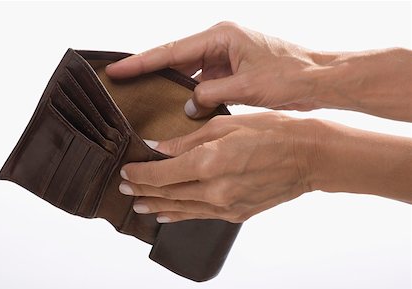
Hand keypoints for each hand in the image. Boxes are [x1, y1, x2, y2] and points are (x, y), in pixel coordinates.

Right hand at [106, 21, 319, 117]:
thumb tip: (187, 106)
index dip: (141, 62)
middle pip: (175, 58)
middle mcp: (219, 43)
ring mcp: (225, 57)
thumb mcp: (246, 86)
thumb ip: (211, 95)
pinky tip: (176, 106)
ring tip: (142, 97)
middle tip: (121, 82)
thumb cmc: (290, 75)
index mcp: (220, 37)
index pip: (172, 51)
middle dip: (149, 71)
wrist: (318, 79)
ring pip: (188, 71)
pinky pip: (202, 81)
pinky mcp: (231, 71)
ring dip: (170, 85)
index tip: (116, 68)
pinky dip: (190, 94)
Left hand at [118, 112, 317, 222]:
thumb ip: (187, 141)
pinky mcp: (236, 213)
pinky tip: (166, 214)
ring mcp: (225, 206)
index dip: (139, 174)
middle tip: (124, 188)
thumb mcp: (225, 125)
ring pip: (180, 209)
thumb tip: (159, 148)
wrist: (308, 156)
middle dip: (142, 191)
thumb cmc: (272, 132)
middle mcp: (213, 190)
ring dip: (156, 206)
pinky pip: (199, 216)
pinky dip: (179, 215)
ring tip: (138, 204)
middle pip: (166, 193)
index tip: (126, 171)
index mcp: (207, 163)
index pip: (160, 174)